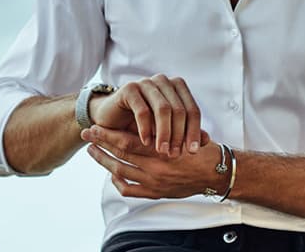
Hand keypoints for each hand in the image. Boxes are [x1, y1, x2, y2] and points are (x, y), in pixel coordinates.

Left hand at [81, 125, 227, 198]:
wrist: (218, 172)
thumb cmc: (201, 148)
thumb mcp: (184, 130)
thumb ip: (163, 125)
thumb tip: (143, 111)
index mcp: (162, 150)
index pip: (127, 142)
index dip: (107, 135)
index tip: (94, 127)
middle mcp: (156, 168)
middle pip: (120, 156)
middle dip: (100, 145)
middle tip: (87, 136)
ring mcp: (155, 183)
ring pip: (121, 173)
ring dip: (104, 162)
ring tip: (93, 152)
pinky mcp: (157, 193)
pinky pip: (131, 191)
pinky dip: (118, 183)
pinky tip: (112, 175)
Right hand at [89, 74, 203, 157]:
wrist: (112, 120)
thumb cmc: (143, 126)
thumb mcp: (166, 131)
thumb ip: (186, 133)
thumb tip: (207, 141)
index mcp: (177, 87)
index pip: (192, 110)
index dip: (194, 132)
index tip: (192, 152)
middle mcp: (163, 81)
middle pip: (180, 110)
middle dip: (179, 135)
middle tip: (175, 155)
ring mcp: (146, 83)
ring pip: (163, 109)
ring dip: (164, 133)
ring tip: (162, 152)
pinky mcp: (129, 88)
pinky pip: (142, 110)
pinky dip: (146, 129)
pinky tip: (146, 143)